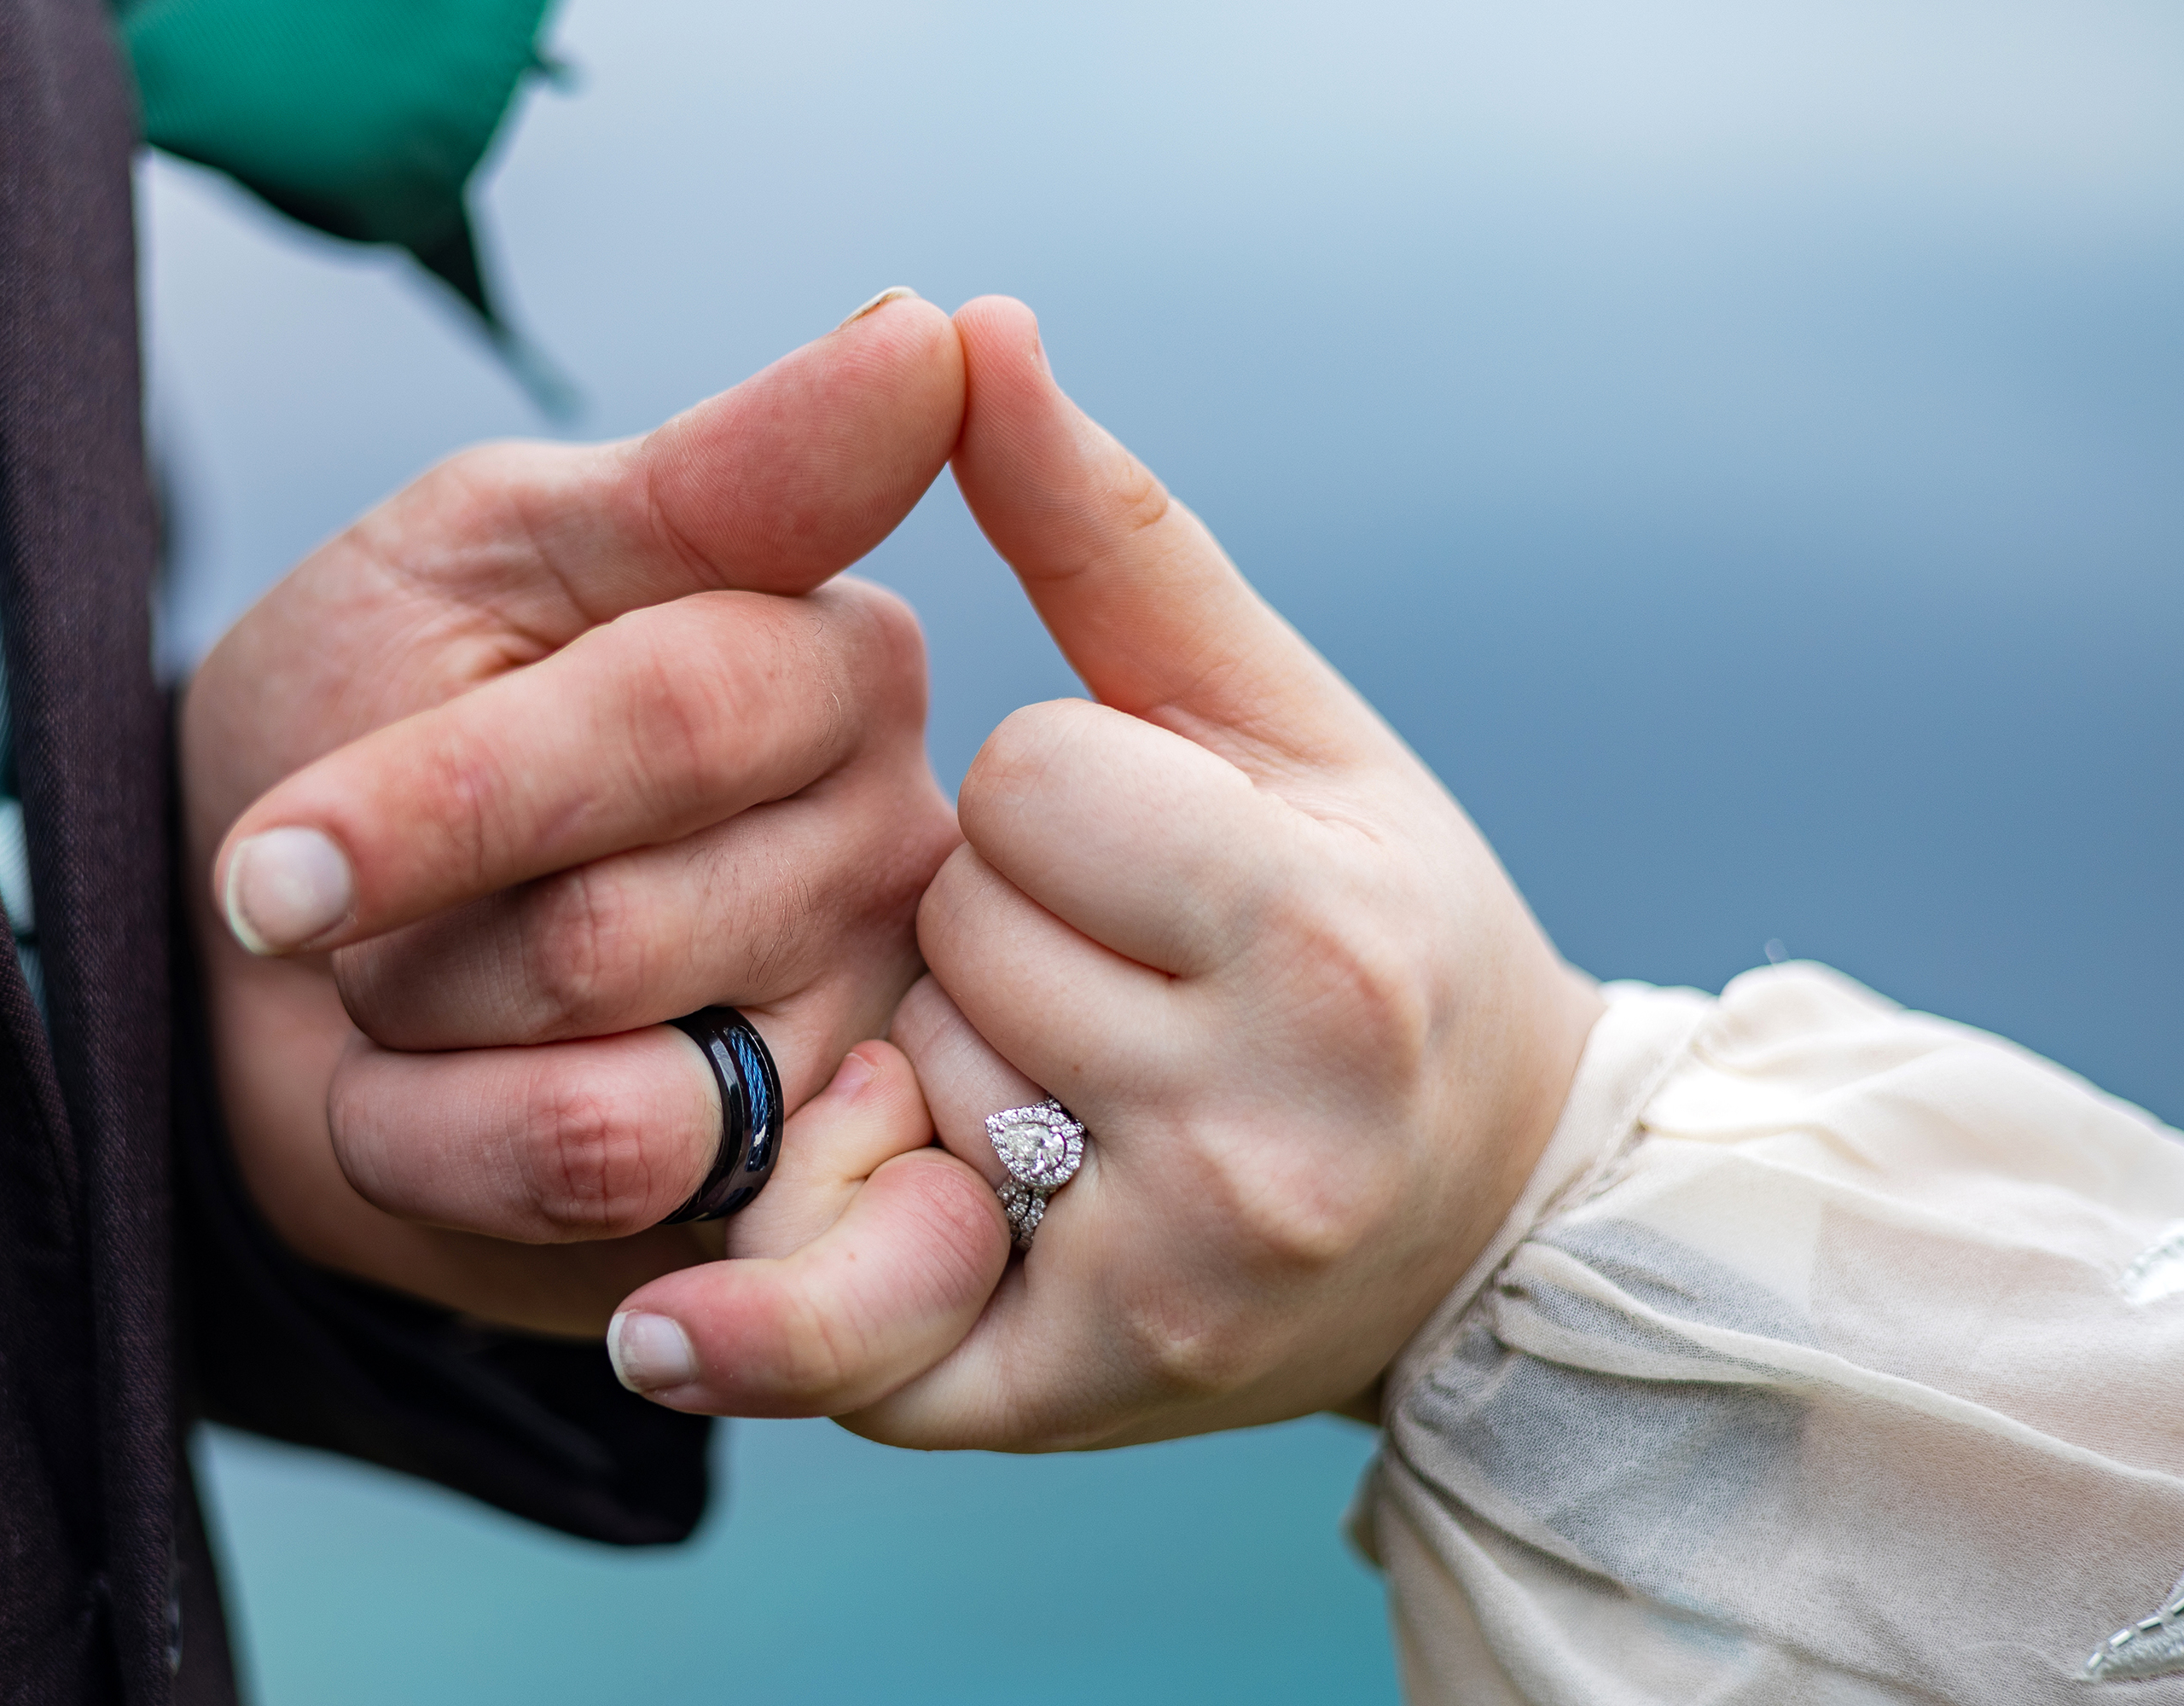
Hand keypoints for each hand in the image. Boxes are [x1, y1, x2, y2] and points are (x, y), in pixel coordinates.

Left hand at [179, 291, 966, 1336]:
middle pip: (616, 930)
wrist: (276, 963)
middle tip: (364, 908)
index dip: (442, 802)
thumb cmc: (369, 716)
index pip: (672, 719)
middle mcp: (889, 855)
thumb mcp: (486, 556)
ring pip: (621, 1104)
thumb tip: (936, 330)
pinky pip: (608, 1219)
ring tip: (418, 1005)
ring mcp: (852, 1048)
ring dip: (426, 1061)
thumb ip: (724, 474)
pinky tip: (461, 1108)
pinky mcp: (789, 1204)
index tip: (270, 861)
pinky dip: (451, 1166)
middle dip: (411, 940)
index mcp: (834, 658)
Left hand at [607, 295, 1603, 1439]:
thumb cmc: (1386, 928)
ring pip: (898, 1078)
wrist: (1485, 1211)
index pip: (1025, 785)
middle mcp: (1259, 1125)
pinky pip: (853, 1338)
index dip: (1061, 797)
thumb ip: (1115, 533)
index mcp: (1319, 933)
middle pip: (950, 927)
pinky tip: (698, 1309)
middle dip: (996, 925)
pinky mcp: (1078, 1395)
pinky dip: (771, 1316)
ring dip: (945, 1056)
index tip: (1146, 849)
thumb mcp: (1286, 719)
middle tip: (1114, 977)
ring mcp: (1166, 1278)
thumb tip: (969, 325)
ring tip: (1074, 1084)